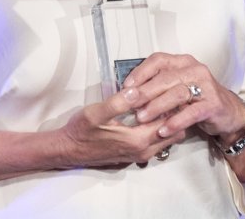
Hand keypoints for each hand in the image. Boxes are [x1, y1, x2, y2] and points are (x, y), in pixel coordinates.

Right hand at [56, 87, 185, 168]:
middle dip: (175, 114)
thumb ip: (117, 103)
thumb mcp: (95, 113)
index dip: (171, 105)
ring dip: (168, 122)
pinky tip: (149, 115)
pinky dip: (160, 129)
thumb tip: (136, 91)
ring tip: (159, 103)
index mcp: (138, 140)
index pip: (169, 121)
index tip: (168, 90)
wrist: (69, 150)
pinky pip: (158, 142)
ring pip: (168, 139)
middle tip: (167, 95)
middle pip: (175, 132)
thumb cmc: (81, 132)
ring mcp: (140, 155)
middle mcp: (144, 151)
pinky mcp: (135, 155)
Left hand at [122, 52, 244, 145]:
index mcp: (182, 62)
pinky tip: (162, 130)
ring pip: (176, 94)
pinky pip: (191, 113)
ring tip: (141, 118)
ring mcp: (206, 86)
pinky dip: (175, 122)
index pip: (158, 60)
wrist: (227, 113)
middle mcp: (195, 70)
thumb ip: (157, 86)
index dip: (140, 72)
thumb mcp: (175, 87)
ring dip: (156, 107)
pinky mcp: (213, 104)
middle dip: (144, 92)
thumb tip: (128, 93)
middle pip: (165, 78)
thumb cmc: (196, 99)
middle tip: (128, 104)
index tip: (126, 86)